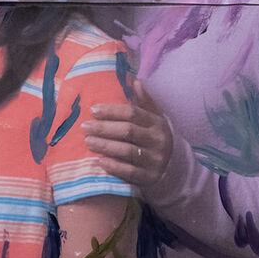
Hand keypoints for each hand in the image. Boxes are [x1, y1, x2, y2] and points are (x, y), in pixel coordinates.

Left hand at [82, 77, 176, 192]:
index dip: (112, 111)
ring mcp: (155, 160)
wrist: (174, 167)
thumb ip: (144, 101)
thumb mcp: (155, 118)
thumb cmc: (155, 138)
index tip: (93, 110)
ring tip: (88, 142)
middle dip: (104, 128)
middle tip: (85, 127)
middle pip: (128, 131)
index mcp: (157, 123)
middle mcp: (158, 141)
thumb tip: (133, 80)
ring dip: (105, 146)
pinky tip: (100, 161)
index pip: (133, 114)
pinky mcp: (150, 177)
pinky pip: (130, 172)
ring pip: (127, 151)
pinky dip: (114, 166)